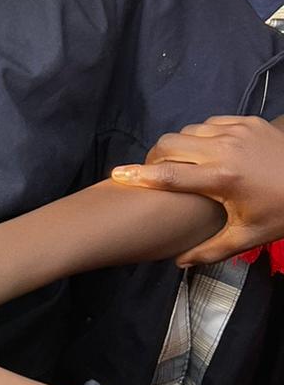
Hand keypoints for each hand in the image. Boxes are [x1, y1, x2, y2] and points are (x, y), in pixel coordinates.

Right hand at [112, 115, 283, 263]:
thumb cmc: (282, 211)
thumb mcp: (248, 237)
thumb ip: (209, 251)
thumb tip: (178, 263)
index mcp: (222, 179)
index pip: (168, 176)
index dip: (138, 175)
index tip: (116, 175)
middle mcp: (225, 149)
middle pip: (170, 144)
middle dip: (155, 158)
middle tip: (154, 174)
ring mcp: (236, 130)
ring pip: (188, 131)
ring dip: (178, 147)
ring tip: (182, 164)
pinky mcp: (246, 121)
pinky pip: (209, 123)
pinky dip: (200, 136)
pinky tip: (206, 152)